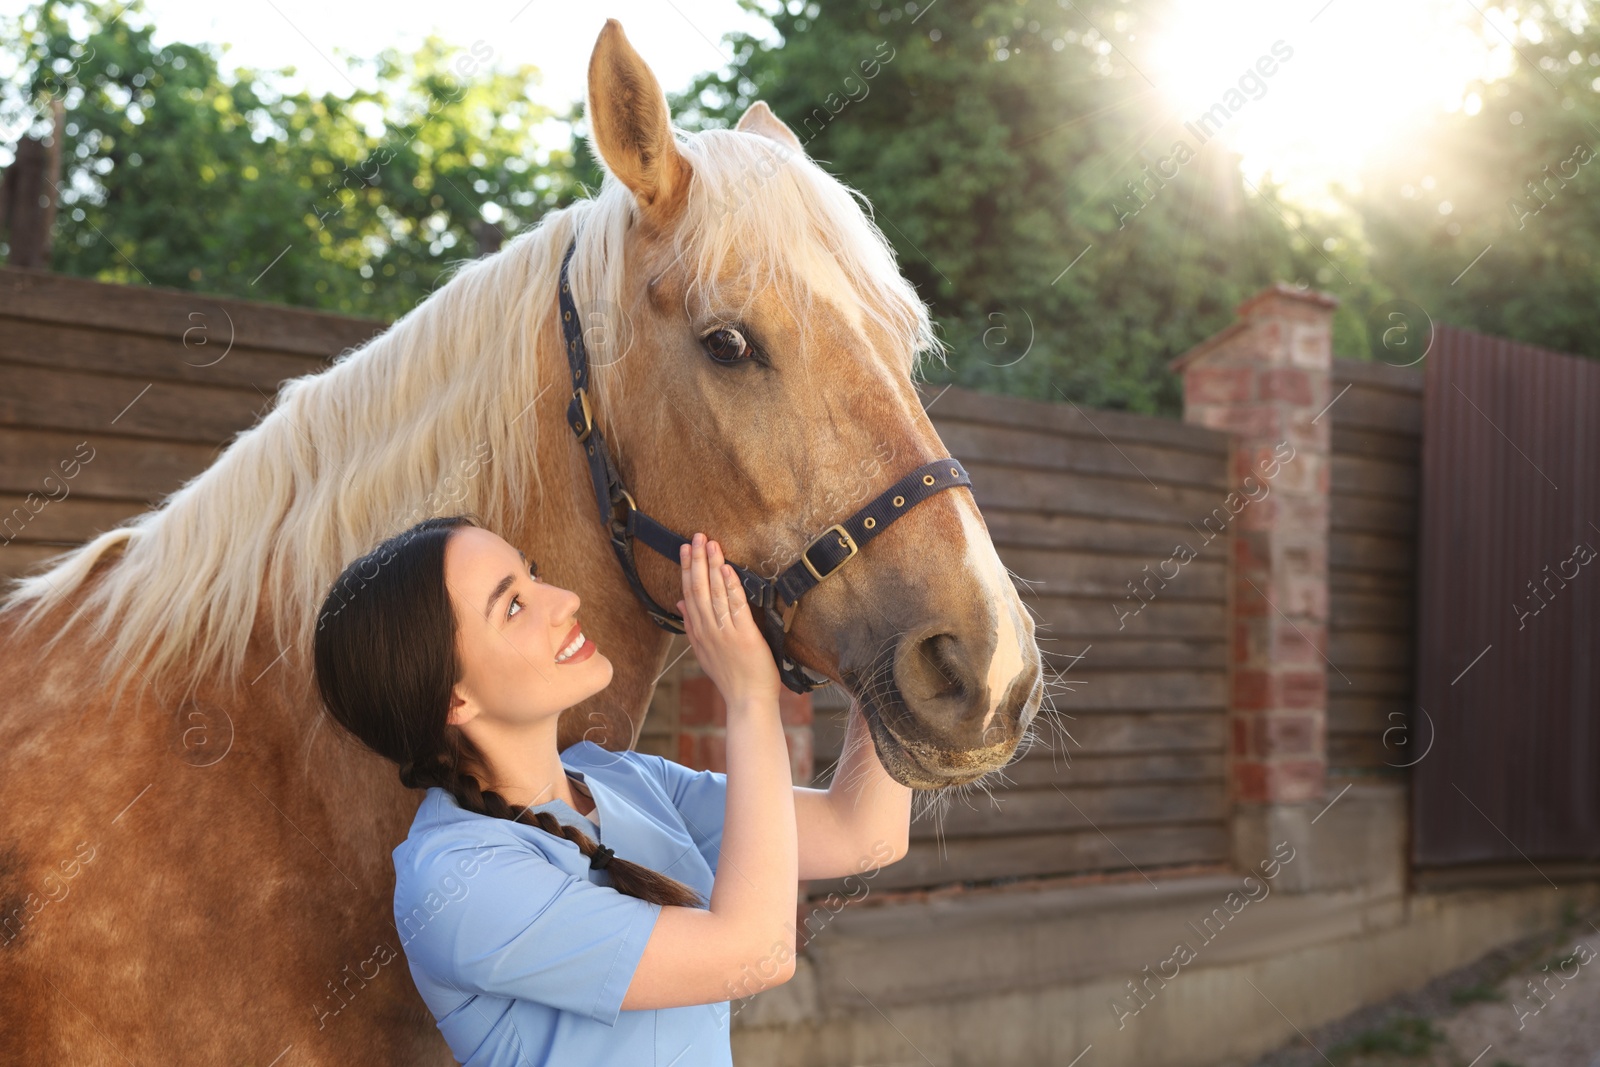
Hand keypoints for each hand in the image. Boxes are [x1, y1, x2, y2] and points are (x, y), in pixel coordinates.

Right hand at [677, 532, 779, 708]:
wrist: (747, 701)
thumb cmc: (732, 677)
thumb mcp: (704, 652)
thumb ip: (692, 626)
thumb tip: (681, 603)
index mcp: (698, 634)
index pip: (689, 595)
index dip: (687, 570)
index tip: (685, 549)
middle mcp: (708, 631)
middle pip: (698, 590)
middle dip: (697, 561)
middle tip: (696, 537)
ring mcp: (725, 633)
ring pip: (715, 593)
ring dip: (712, 566)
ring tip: (710, 544)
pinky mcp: (744, 635)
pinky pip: (735, 606)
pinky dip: (730, 586)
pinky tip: (727, 569)